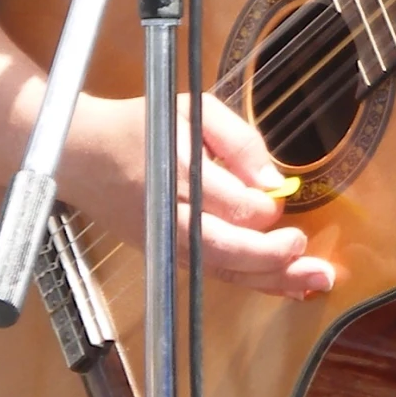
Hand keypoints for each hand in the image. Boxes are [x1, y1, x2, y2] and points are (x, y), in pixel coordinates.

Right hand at [61, 92, 334, 299]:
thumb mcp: (192, 109)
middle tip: (306, 248)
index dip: (264, 206)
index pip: (232, 204)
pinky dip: (253, 283)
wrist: (80, 153)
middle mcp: (170, 217)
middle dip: (273, 254)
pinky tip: (286, 287)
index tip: (276, 195)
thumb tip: (274, 181)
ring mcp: (166, 243)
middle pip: (227, 248)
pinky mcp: (166, 257)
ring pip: (223, 271)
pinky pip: (214, 275)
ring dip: (272, 279)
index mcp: (177, 173)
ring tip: (315, 282)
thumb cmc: (141, 125)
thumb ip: (238, 140)